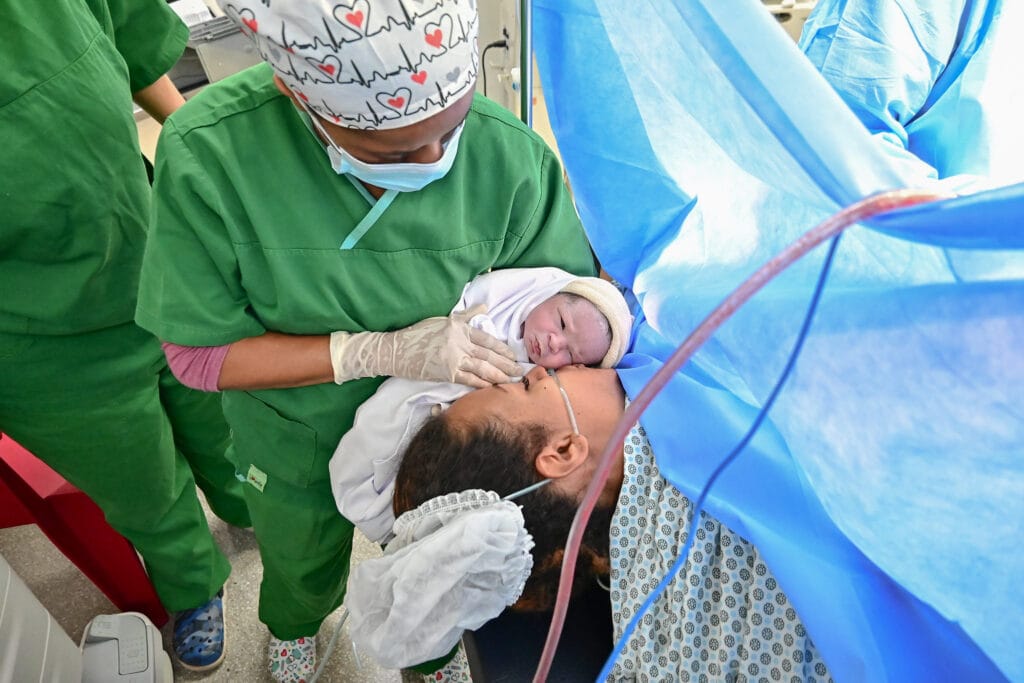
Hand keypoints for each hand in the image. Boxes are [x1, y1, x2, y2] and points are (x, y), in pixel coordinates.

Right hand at [330, 305, 523, 387]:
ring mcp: (453, 358)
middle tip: (519, 371)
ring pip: (482, 368)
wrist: (396, 351)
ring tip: (511, 380)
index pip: (487, 339)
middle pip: (488, 355)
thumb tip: (483, 308)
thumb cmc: (417, 334)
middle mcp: (458, 342)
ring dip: (499, 375)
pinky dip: (482, 384)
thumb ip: (465, 316)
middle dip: (506, 364)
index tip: (514, 355)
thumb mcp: (442, 320)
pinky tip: (493, 388)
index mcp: (459, 328)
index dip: (503, 348)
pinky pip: (469, 380)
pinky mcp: (446, 373)